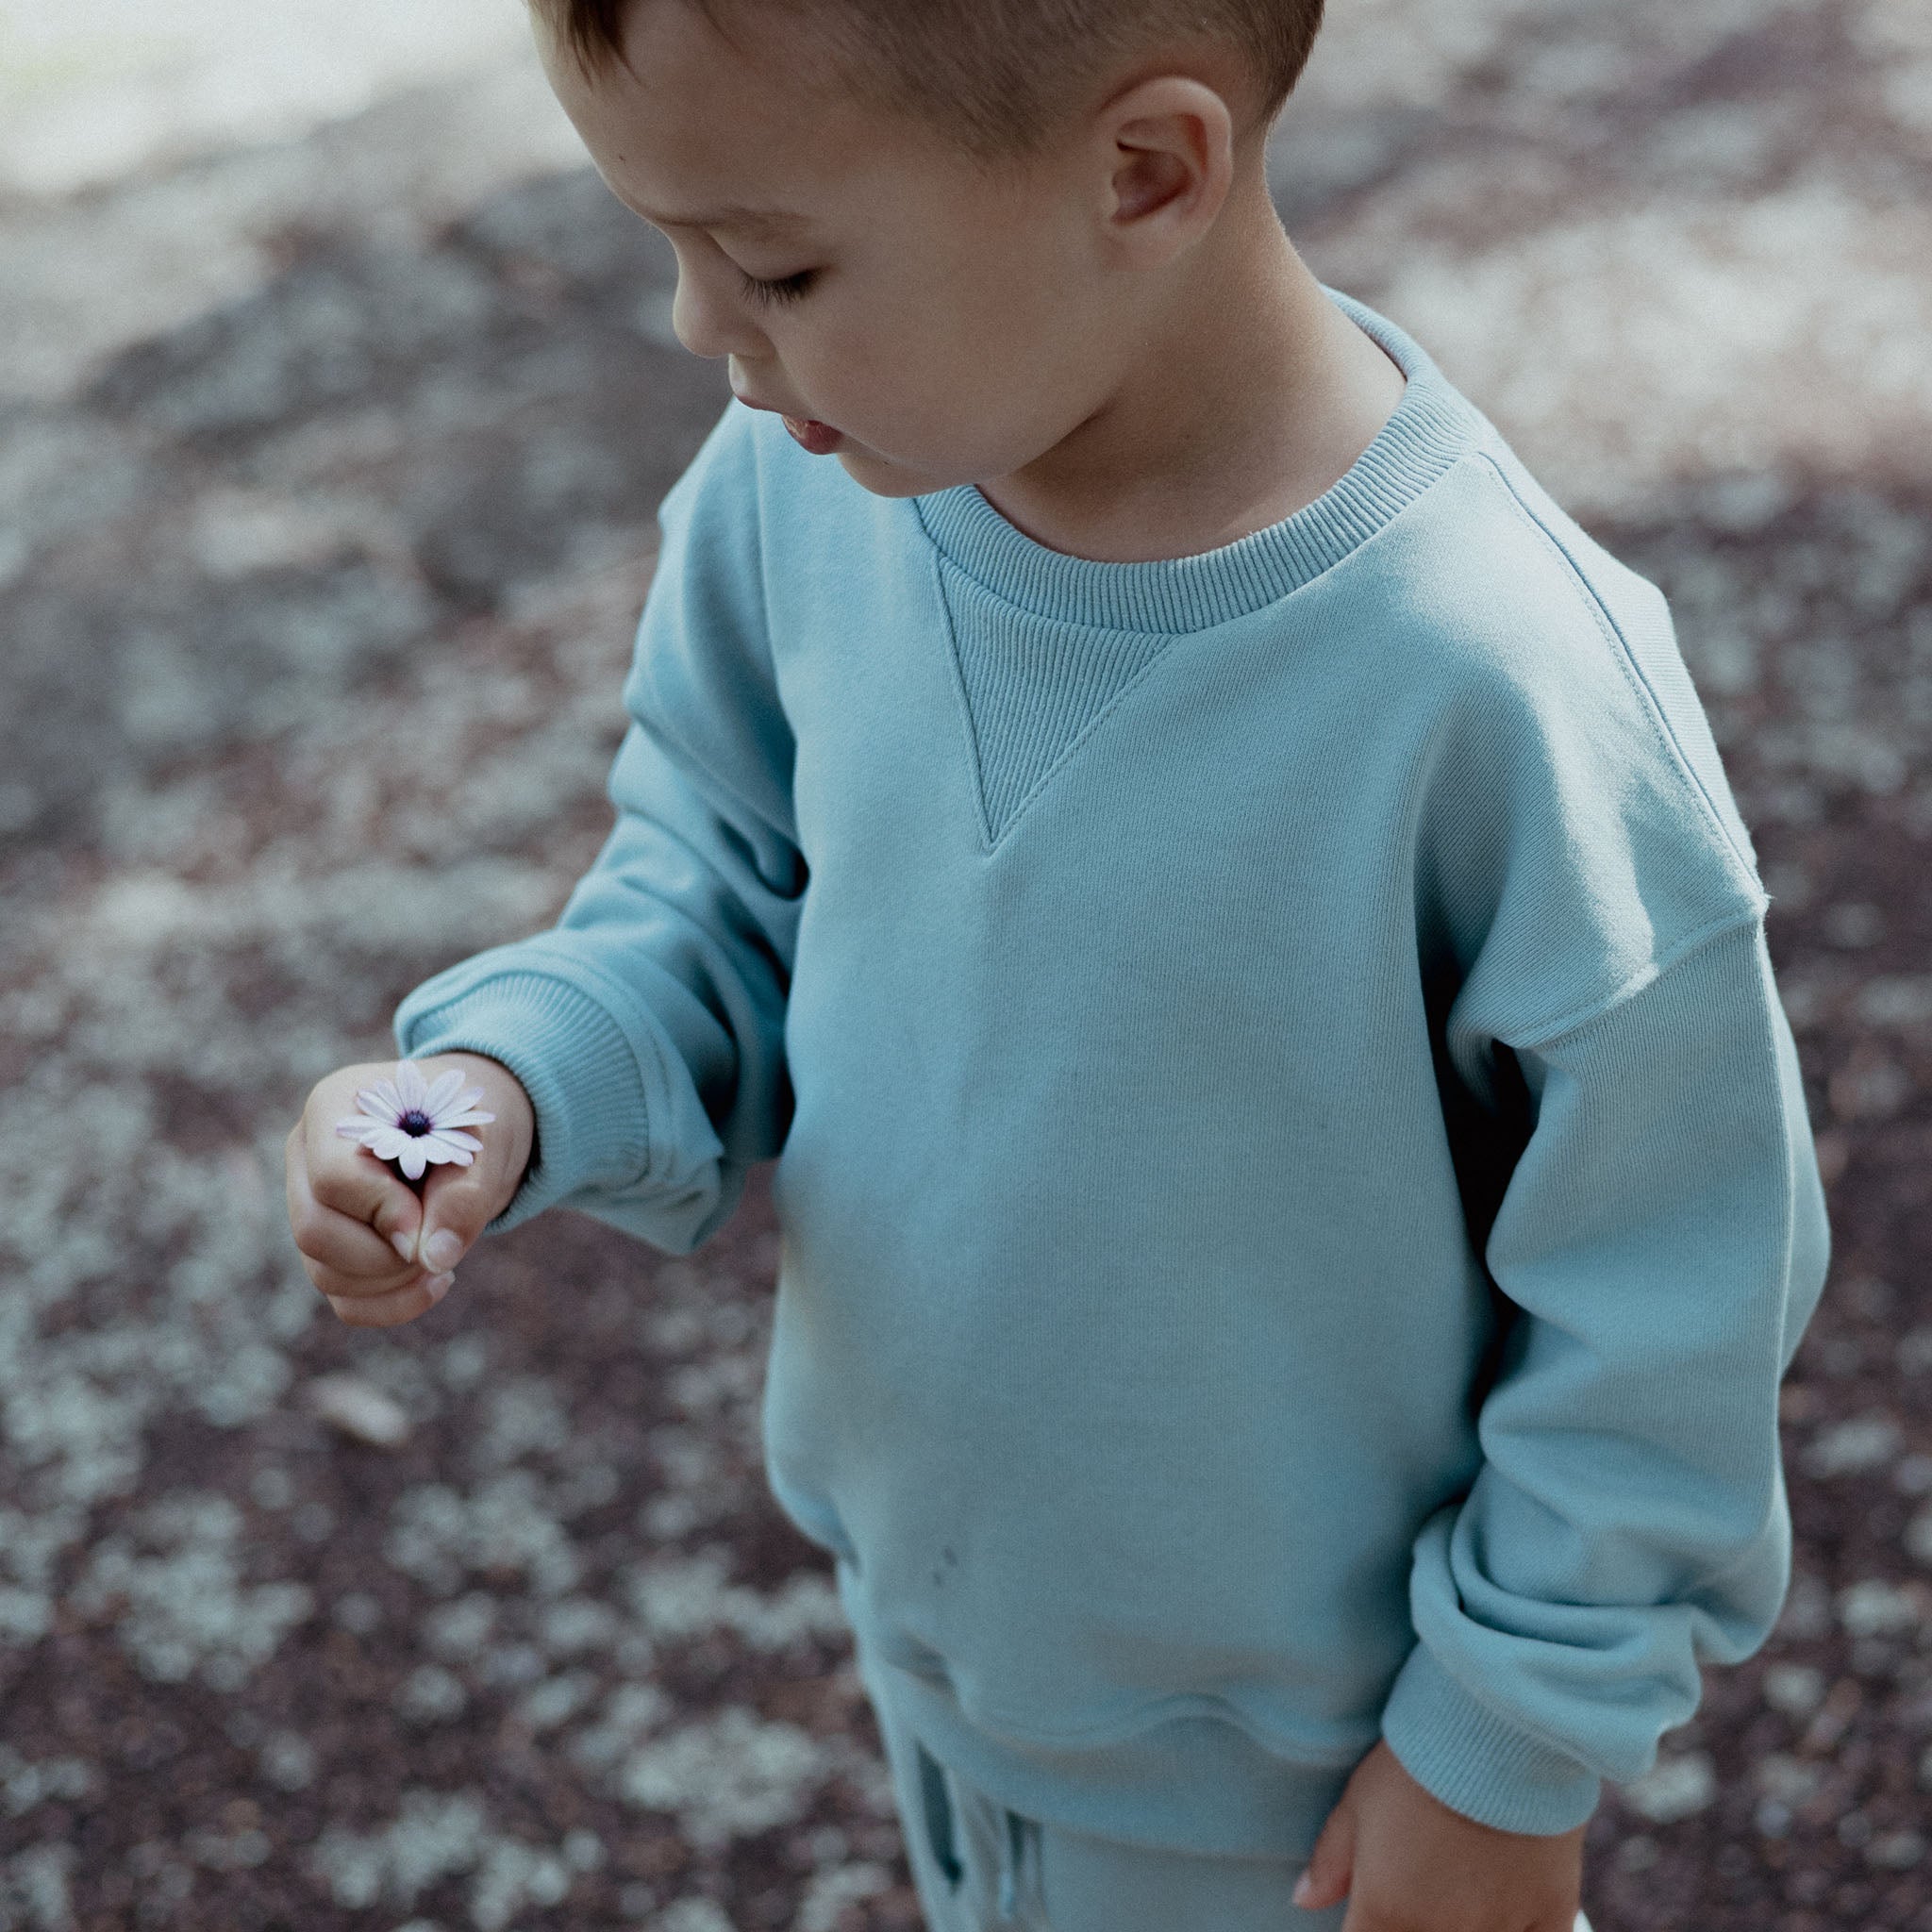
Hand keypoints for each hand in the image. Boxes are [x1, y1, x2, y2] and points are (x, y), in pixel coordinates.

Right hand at [286, 1052, 534, 1326]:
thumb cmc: (470, 1126)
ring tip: (444, 1254)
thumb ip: (462, 1194)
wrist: (470, 1136)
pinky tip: (435, 1280)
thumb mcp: (480, 1145)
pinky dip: (393, 1304)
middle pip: (313, 1231)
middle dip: (386, 1255)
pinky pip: (344, 1300)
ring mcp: (308, 1206)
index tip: (430, 1222)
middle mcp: (306, 1158)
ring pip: (325, 1273)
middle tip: (439, 1240)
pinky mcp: (328, 1249)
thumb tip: (433, 1258)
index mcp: (335, 1110)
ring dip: (395, 1281)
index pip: (333, 1179)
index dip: (384, 1212)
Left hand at [1294, 1739, 1585, 1930]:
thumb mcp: (1358, 1802)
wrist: (1498, 1734)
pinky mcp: (1552, 1916)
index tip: (1372, 1908)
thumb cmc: (1417, 1761)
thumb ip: (1331, 1860)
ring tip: (1458, 1888)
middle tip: (1418, 1888)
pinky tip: (1508, 1915)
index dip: (1365, 1928)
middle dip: (1411, 1923)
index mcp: (1387, 1916)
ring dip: (1462, 1928)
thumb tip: (1303, 1900)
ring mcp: (1501, 1931)